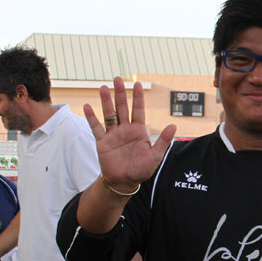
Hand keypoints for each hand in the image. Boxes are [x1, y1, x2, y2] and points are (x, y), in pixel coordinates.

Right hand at [83, 76, 175, 191]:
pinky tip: (87, 106)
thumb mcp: (155, 156)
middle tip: (118, 78)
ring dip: (106, 101)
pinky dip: (92, 117)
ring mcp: (113, 135)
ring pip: (109, 114)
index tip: (137, 84)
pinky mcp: (102, 142)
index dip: (138, 97)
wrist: (125, 182)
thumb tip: (173, 125)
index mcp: (139, 131)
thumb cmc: (142, 169)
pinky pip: (96, 128)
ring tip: (103, 87)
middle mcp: (125, 130)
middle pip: (122, 108)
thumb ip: (163, 141)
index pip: (138, 110)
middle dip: (120, 93)